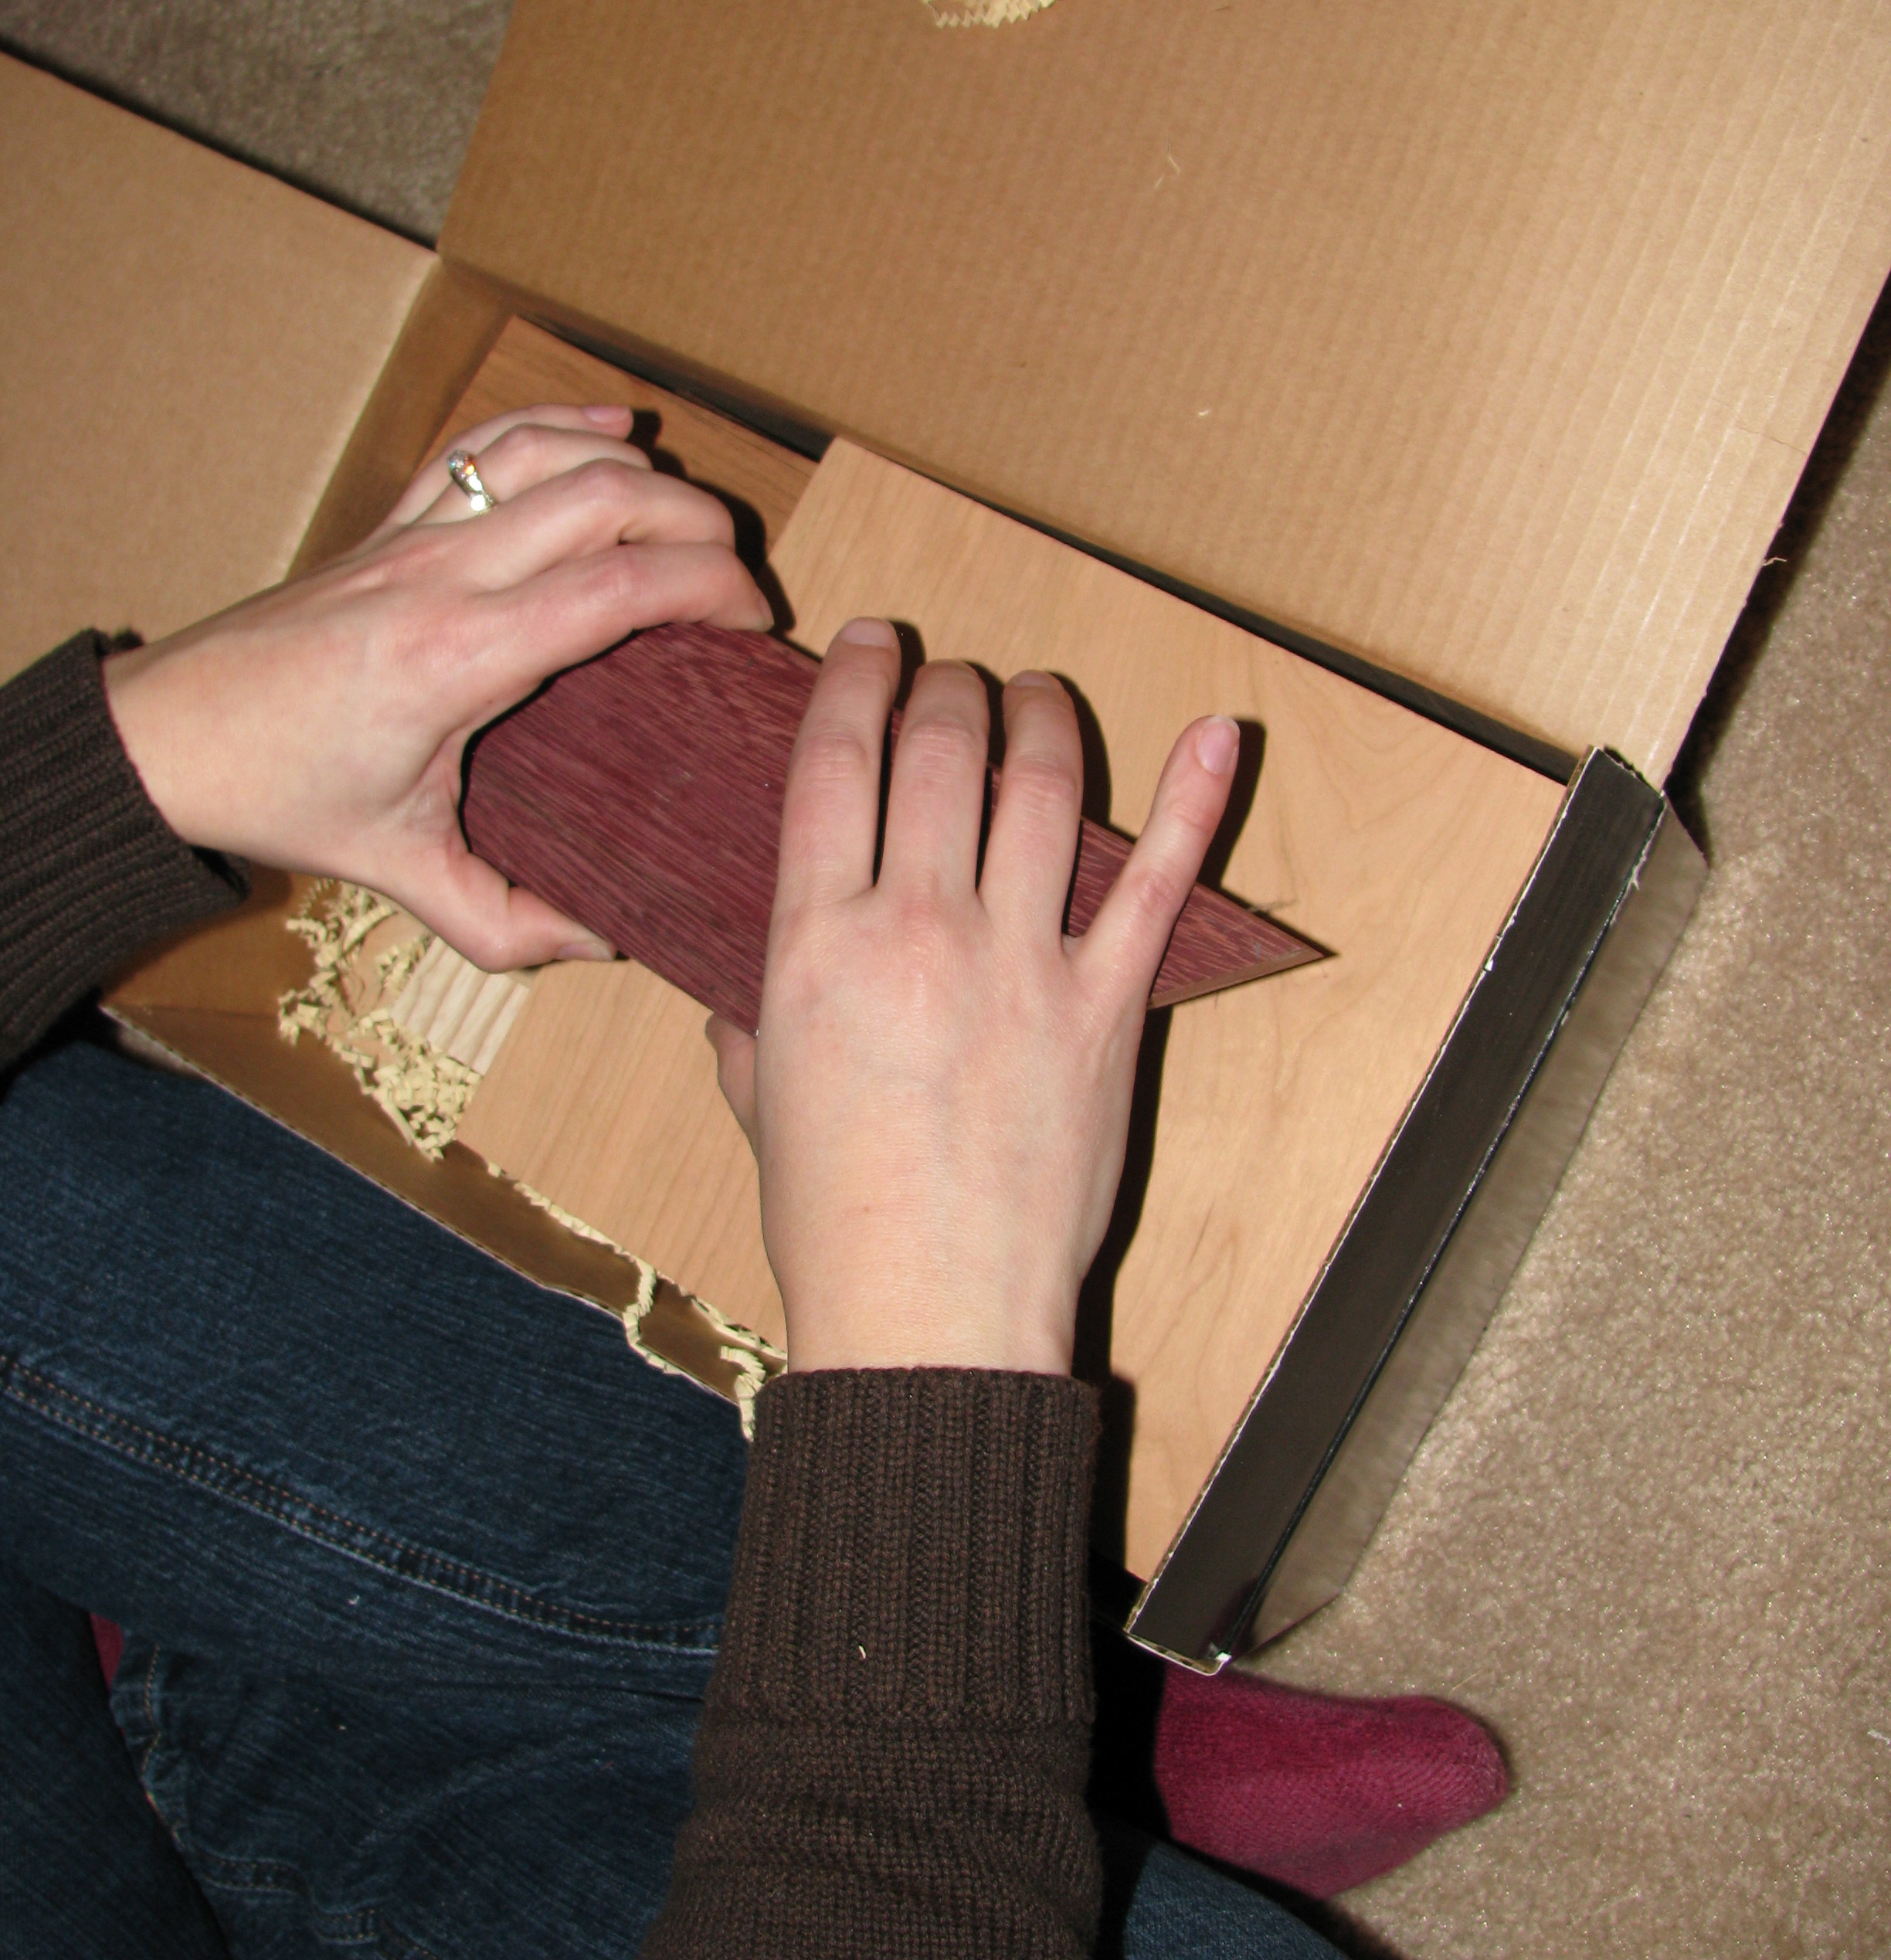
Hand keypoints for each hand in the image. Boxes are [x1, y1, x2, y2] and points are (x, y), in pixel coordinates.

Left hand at [104, 403, 772, 969]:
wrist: (165, 737)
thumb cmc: (281, 796)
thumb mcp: (398, 873)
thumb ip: (505, 920)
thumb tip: (604, 938)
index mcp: (458, 656)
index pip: (618, 585)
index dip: (709, 588)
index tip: (751, 624)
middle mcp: (442, 573)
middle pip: (606, 496)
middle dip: (698, 521)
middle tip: (737, 581)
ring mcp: (413, 532)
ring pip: (550, 449)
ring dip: (637, 468)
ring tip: (689, 517)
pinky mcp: (389, 520)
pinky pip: (485, 442)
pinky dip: (558, 420)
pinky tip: (612, 429)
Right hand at [709, 618, 1237, 1374]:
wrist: (930, 1314)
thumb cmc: (834, 1223)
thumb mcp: (760, 1106)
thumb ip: (751, 1027)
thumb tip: (741, 996)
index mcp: (814, 942)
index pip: (833, 764)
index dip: (852, 682)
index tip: (868, 645)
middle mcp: (917, 927)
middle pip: (938, 751)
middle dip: (944, 687)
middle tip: (949, 673)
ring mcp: (1021, 961)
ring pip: (1041, 787)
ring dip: (1039, 715)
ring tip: (1034, 692)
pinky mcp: (1108, 1008)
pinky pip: (1159, 883)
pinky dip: (1192, 801)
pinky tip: (1217, 734)